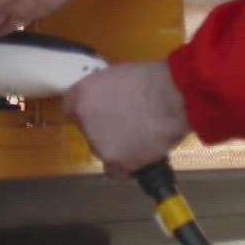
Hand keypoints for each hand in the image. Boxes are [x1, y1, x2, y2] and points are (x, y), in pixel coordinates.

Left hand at [62, 62, 189, 177]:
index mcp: (81, 94)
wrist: (171, 99)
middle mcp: (84, 120)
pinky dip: (126, 165)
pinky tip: (140, 155)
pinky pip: (116, 169)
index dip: (90, 110)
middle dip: (104, 128)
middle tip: (127, 123)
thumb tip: (109, 100)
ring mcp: (98, 143)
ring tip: (141, 137)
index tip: (103, 111)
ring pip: (103, 149)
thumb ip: (106, 91)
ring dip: (117, 146)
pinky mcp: (114, 162)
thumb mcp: (119, 75)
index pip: (72, 108)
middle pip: (88, 130)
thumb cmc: (152, 80)